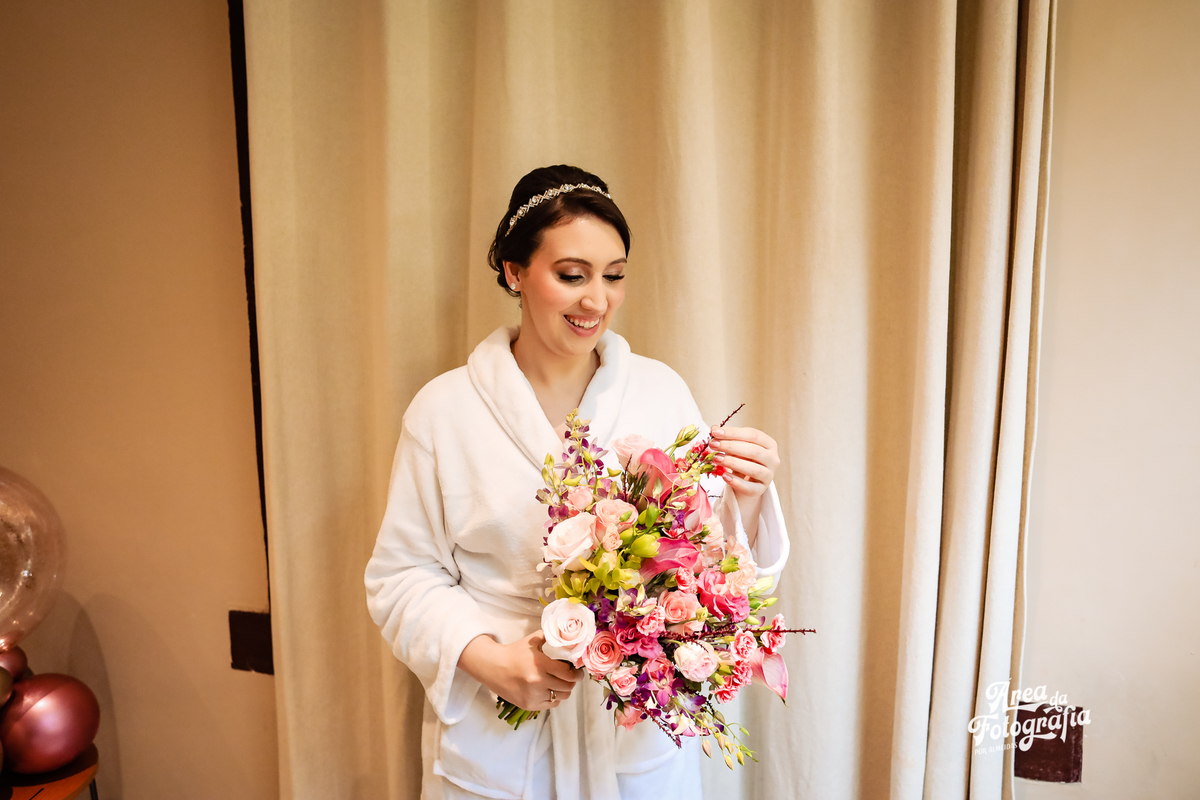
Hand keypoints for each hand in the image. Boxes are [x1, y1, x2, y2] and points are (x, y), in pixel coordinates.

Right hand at [458, 631, 580, 709]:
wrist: (493, 667)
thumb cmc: (514, 653)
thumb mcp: (532, 641)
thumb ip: (549, 636)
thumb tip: (565, 635)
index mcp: (540, 664)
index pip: (567, 673)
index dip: (577, 673)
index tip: (579, 671)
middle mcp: (538, 682)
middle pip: (567, 686)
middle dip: (572, 681)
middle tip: (572, 677)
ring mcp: (533, 695)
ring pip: (561, 697)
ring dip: (564, 690)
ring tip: (561, 683)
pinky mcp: (528, 705)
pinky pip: (550, 704)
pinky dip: (554, 698)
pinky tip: (551, 690)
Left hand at [709, 425, 779, 545]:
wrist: (746, 490)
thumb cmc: (738, 465)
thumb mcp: (734, 452)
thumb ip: (726, 442)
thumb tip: (712, 430)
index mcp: (768, 444)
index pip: (752, 435)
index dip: (733, 433)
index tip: (714, 431)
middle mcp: (773, 459)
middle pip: (754, 450)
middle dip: (731, 446)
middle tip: (712, 444)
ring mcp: (769, 477)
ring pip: (755, 468)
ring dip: (733, 462)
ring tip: (715, 459)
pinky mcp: (762, 493)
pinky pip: (750, 487)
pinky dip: (737, 482)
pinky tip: (724, 477)